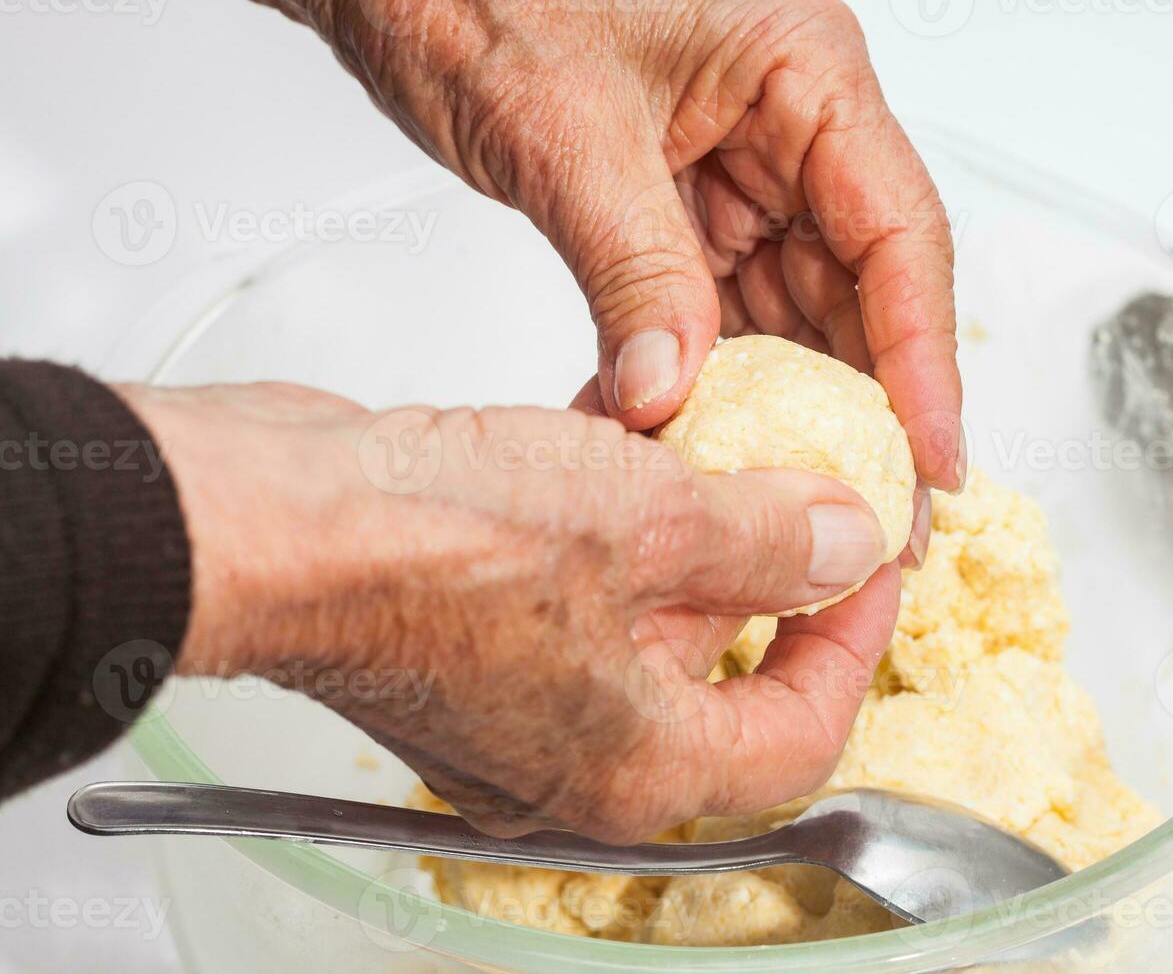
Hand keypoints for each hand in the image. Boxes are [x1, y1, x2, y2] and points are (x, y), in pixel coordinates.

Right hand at [121, 382, 899, 841]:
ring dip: (689, 544)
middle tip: (806, 498)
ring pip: (645, 631)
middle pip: (723, 685)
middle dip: (772, 582)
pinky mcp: (467, 648)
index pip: (799, 737)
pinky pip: (575, 600)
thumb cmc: (424, 547)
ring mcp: (515, 708)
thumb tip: (844, 543)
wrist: (262, 520)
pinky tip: (625, 446)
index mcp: (637, 766)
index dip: (856, 646)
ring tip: (721, 452)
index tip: (871, 564)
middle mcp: (576, 760)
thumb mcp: (646, 516)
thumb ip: (765, 534)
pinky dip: (614, 534)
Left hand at [254, 0, 963, 496]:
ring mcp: (734, 173)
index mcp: (803, 71)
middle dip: (857, 408)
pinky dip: (690, 380)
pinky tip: (668, 436)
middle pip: (856, 291)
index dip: (924, 359)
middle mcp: (785, 126)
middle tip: (865, 507)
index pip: (899, 235)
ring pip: (783, 316)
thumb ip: (633, 270)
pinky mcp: (676, 211)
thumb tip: (671, 390)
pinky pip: (707, 316)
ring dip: (767, 409)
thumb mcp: (569, 133)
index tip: (929, 453)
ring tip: (765, 492)